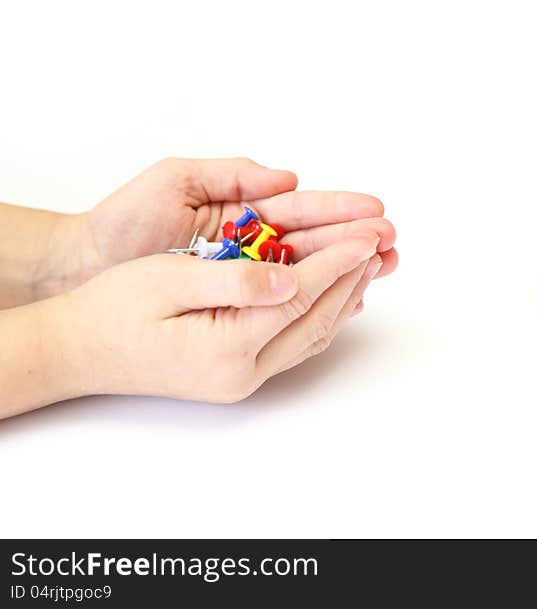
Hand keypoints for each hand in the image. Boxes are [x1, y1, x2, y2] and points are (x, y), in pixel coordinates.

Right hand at [48, 235, 382, 404]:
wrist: (77, 350)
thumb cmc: (112, 309)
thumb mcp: (168, 281)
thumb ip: (235, 281)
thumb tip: (292, 278)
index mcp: (229, 347)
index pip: (300, 296)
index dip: (337, 262)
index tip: (366, 236)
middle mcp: (243, 372)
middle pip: (316, 319)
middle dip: (351, 278)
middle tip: (380, 244)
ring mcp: (242, 378)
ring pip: (311, 335)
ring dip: (343, 297)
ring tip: (368, 265)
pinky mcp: (237, 374)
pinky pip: (293, 344)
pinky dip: (320, 317)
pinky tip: (336, 297)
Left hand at [58, 157, 397, 290]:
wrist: (85, 266)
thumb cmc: (123, 222)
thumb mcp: (173, 181)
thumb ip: (230, 175)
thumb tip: (287, 179)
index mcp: (242, 208)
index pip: (301, 210)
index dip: (339, 211)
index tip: (375, 213)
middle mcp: (251, 243)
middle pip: (314, 242)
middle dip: (356, 241)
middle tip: (393, 244)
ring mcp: (245, 275)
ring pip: (307, 273)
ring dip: (347, 270)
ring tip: (384, 268)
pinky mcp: (235, 304)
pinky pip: (283, 302)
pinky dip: (318, 299)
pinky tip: (348, 297)